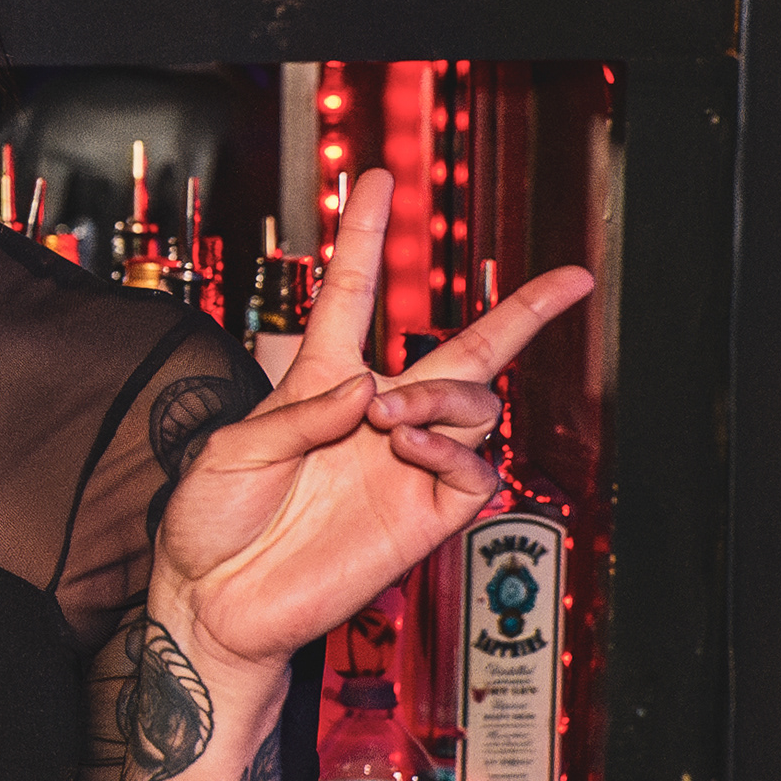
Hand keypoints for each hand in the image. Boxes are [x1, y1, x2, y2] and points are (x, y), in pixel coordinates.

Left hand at [151, 170, 592, 674]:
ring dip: (445, 393)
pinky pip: (474, 468)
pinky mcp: (424, 512)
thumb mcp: (231, 449)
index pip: (351, 296)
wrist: (216, 600)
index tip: (377, 180)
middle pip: (464, 349)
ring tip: (390, 413)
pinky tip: (409, 447)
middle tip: (571, 279)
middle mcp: (373, 415)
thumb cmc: (209, 521)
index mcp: (317, 383)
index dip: (365, 237)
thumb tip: (370, 387)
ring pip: (475, 402)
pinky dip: (451, 449)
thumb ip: (299, 414)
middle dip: (523, 311)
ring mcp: (404, 462)